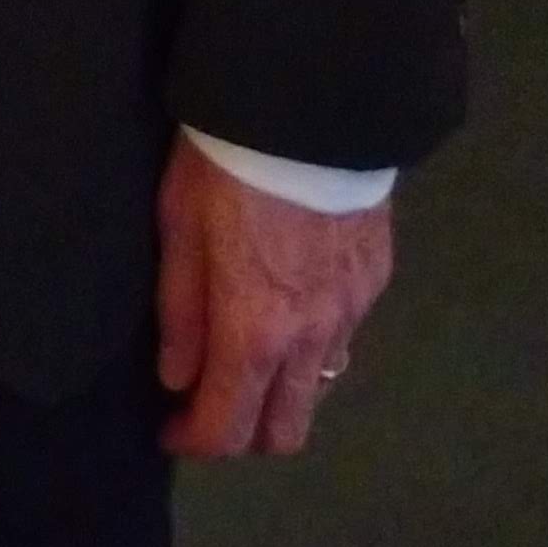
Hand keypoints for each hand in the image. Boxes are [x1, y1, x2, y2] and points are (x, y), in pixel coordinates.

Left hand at [154, 135, 389, 456]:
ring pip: (320, 387)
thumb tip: (177, 378)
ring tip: (251, 355)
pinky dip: (315, 342)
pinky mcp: (376, 278)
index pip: (227, 427)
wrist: (308, 106)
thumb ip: (180, 311)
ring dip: (283, 390)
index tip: (171, 430)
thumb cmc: (225, 163)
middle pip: (286, 430)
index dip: (194, 440)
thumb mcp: (179, 227)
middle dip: (245, 432)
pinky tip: (293, 306)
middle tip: (211, 402)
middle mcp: (310, 339)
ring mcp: (351, 311)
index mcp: (253, 332)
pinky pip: (345, 336)